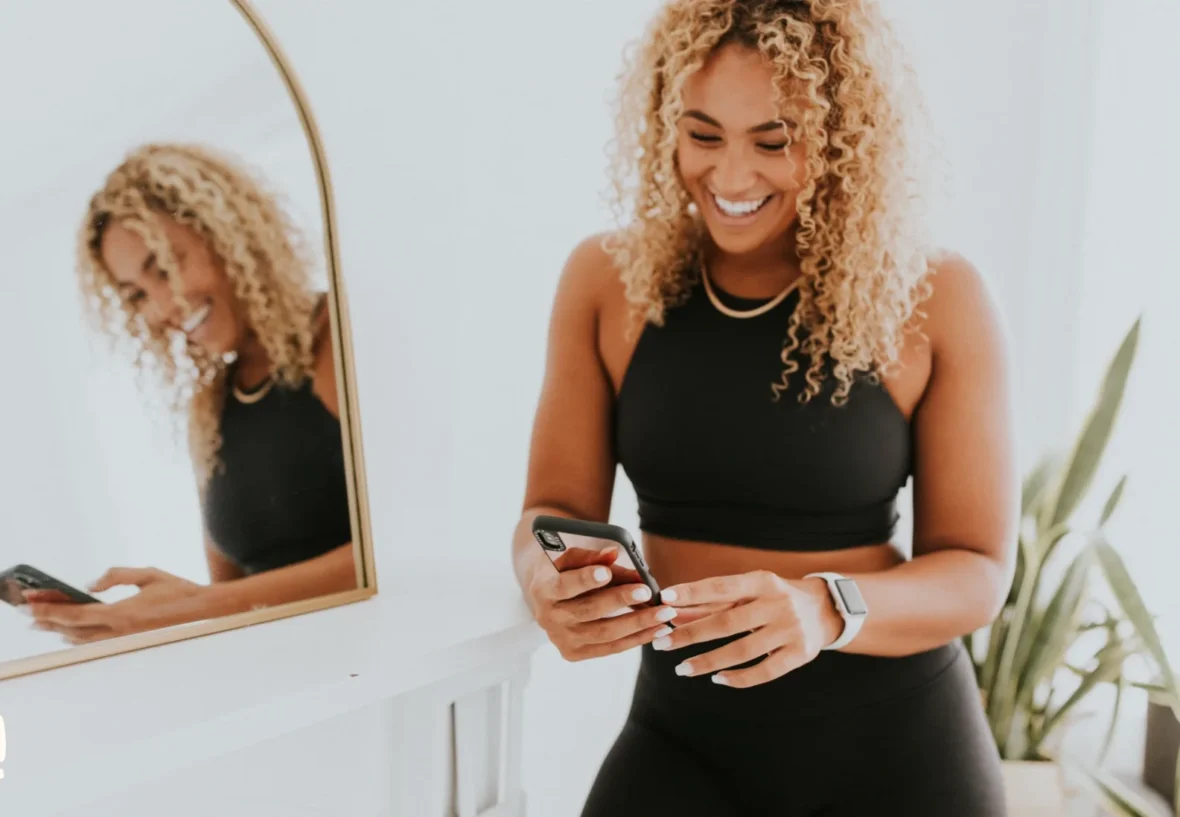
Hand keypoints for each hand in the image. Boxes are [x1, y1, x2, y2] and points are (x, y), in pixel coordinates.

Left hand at [24, 567, 208, 644]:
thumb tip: (91, 585)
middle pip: (73, 630)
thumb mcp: (148, 575)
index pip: (76, 614)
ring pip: (83, 639)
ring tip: (42, 623)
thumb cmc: (178, 591)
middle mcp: (120, 632)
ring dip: (60, 630)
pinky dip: (78, 636)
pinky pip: (96, 642)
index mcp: (123, 614)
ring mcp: (124, 640)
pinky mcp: (130, 642)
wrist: (202, 612)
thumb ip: (116, 576)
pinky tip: (70, 632)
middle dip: (48, 621)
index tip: (30, 605)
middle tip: (27, 613)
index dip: (50, 611)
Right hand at [525, 545, 679, 661]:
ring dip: (638, 624)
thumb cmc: (563, 567)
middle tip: (648, 592)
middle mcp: (548, 618)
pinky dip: (637, 638)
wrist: (546, 593)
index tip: (607, 572)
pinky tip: (658, 628)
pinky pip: (611, 647)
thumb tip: (614, 553)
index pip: (563, 586)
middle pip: (589, 611)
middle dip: (621, 601)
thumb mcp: (570, 555)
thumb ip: (591, 556)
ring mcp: (562, 639)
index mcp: (543, 589)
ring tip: (665, 613)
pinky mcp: (575, 653)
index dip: (585, 580)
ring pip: (604, 634)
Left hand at [652, 570, 843, 687]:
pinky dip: (738, 678)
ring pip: (742, 650)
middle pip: (727, 623)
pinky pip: (764, 671)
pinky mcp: (799, 654)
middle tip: (662, 643)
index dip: (692, 593)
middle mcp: (778, 604)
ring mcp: (790, 630)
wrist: (825, 610)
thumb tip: (675, 612)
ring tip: (682, 668)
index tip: (664, 599)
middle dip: (690, 634)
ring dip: (708, 661)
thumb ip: (714, 602)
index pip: (721, 587)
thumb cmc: (775, 598)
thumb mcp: (750, 591)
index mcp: (763, 582)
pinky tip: (717, 678)